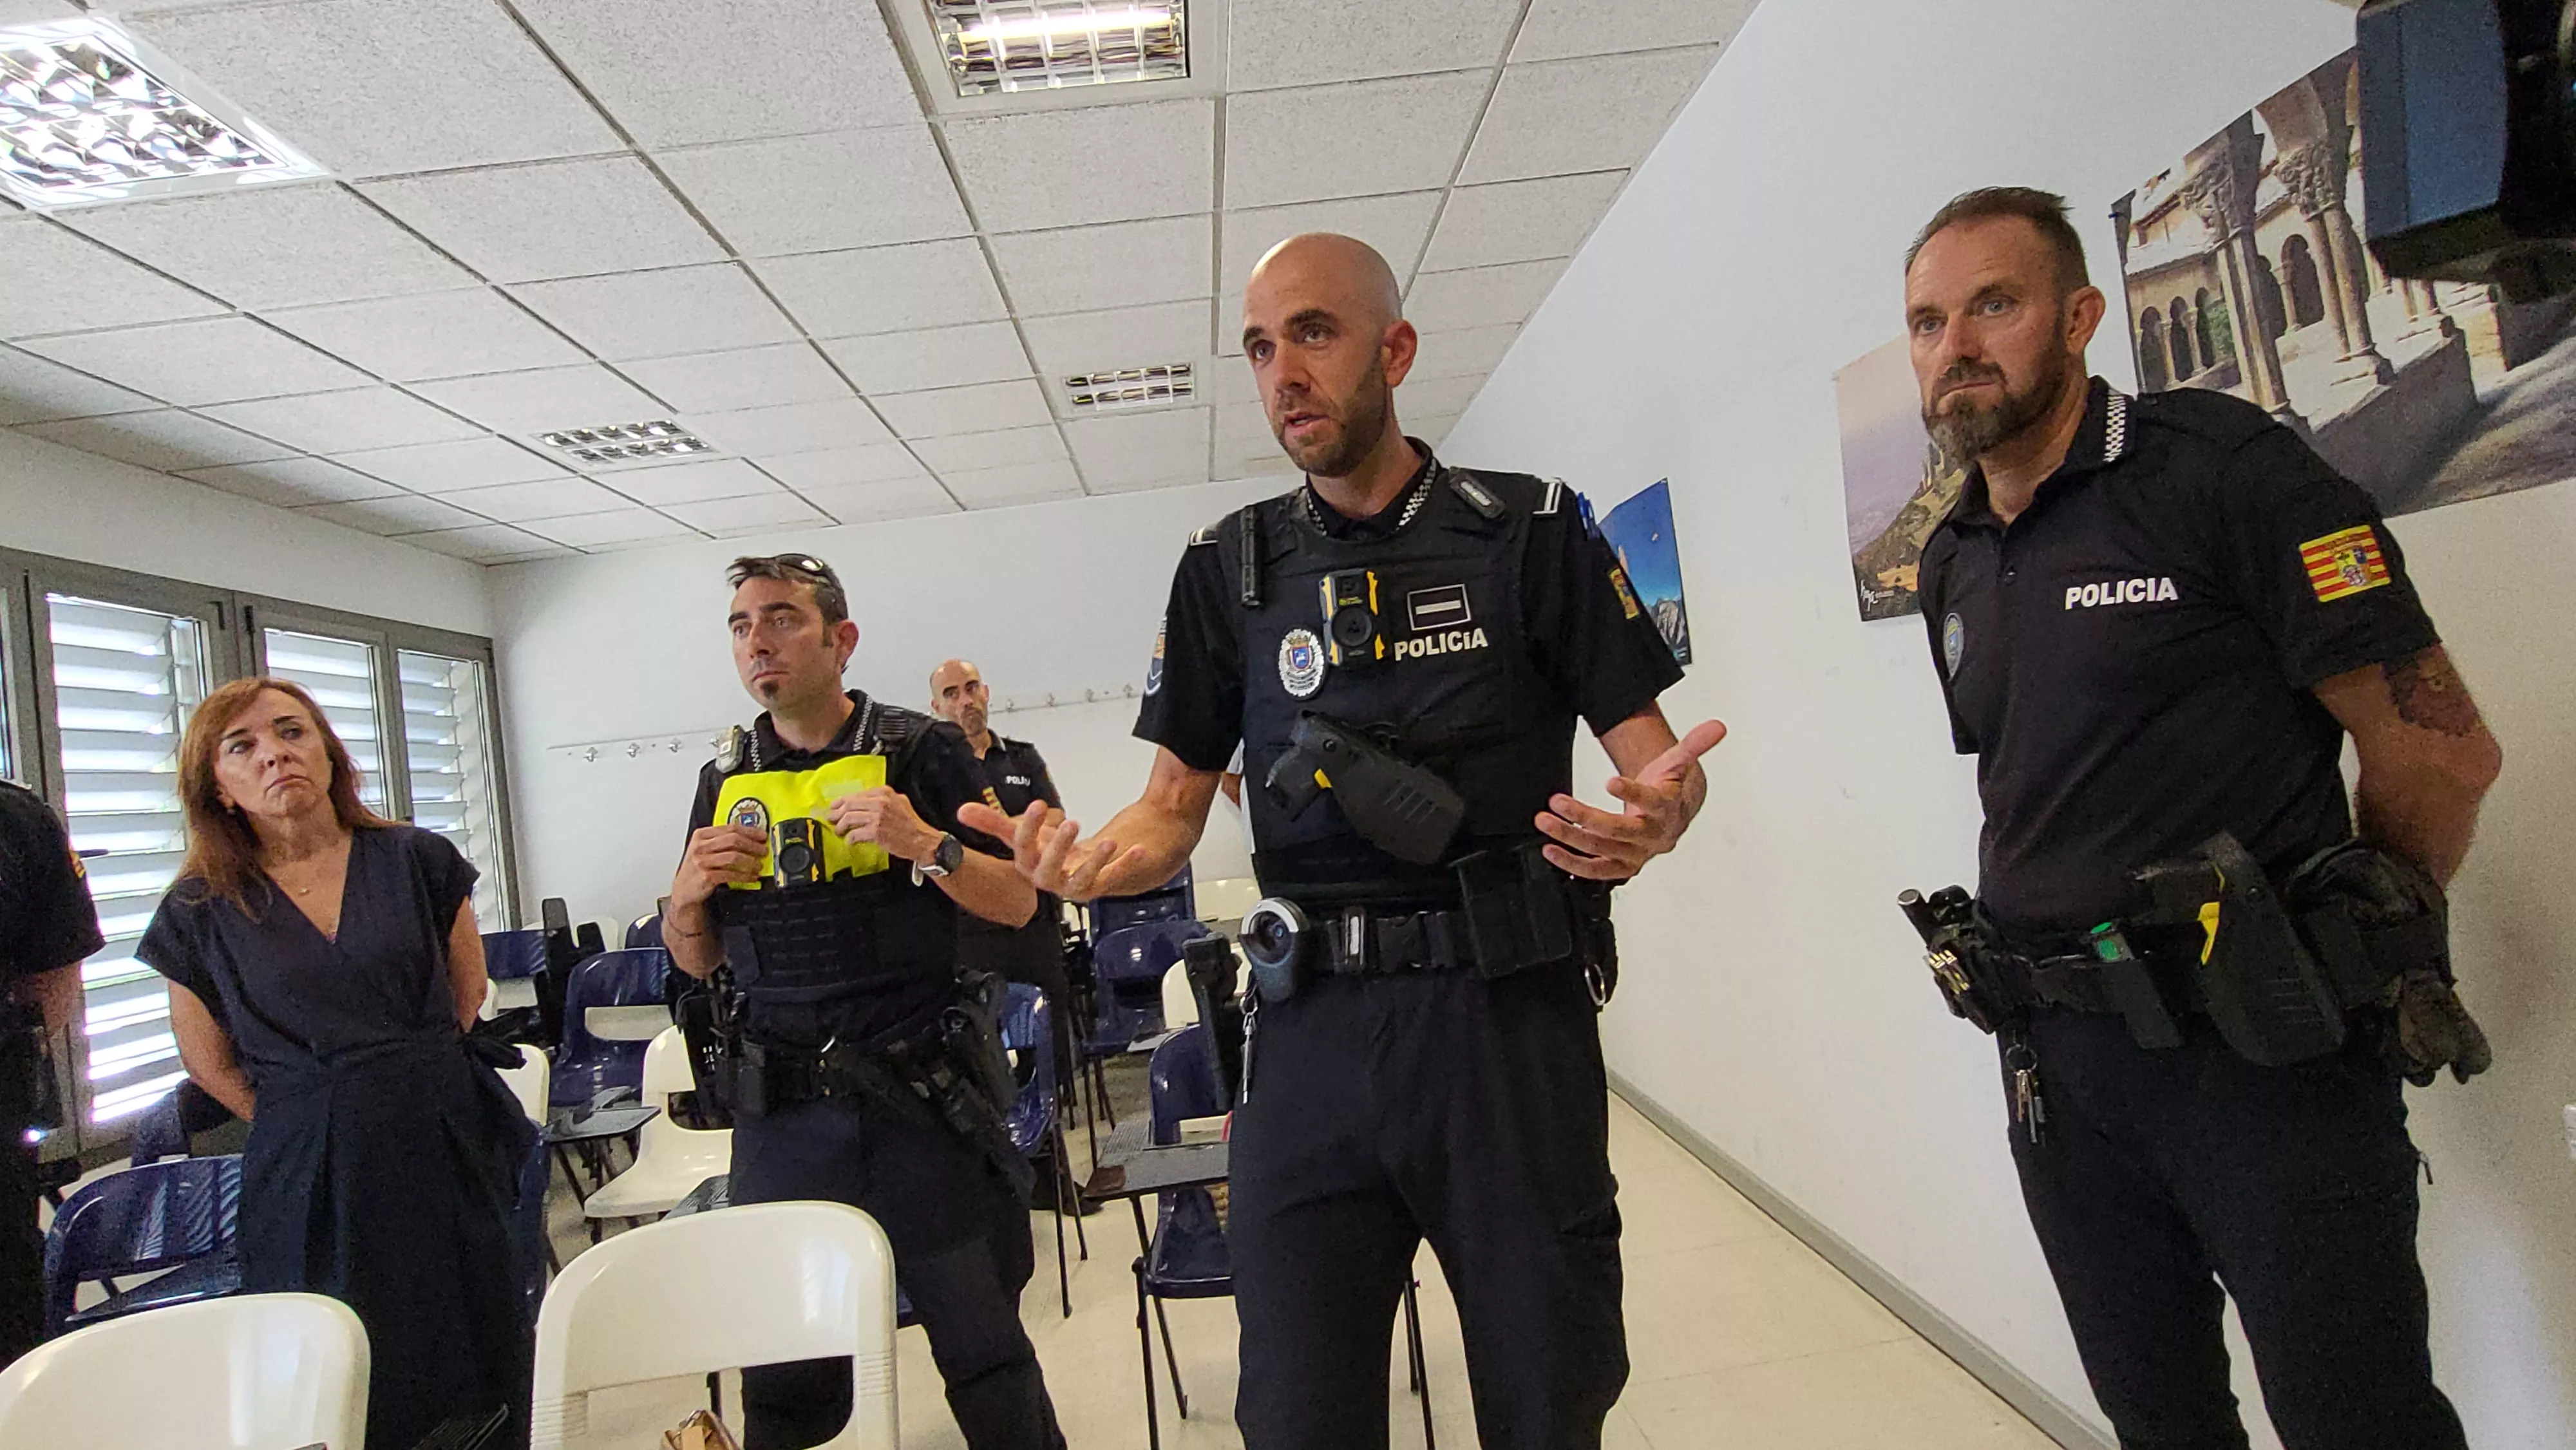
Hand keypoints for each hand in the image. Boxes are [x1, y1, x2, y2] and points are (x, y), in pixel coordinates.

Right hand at [673, 823, 766, 908]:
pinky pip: (731, 874)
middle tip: (763, 850)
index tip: (762, 835)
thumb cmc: (697, 869)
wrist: (684, 891)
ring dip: (751, 861)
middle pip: (733, 840)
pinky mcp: (706, 876)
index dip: (750, 831)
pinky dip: (745, 876)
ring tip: (758, 865)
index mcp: (701, 836)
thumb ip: (721, 841)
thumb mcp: (704, 850)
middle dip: (753, 845)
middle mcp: (700, 847)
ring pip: (734, 856)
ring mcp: (702, 862)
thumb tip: (751, 838)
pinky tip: (751, 877)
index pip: (730, 828)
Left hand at [825, 787, 942, 864]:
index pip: (857, 794)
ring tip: (839, 831)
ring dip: (840, 826)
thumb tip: (862, 802)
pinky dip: (850, 838)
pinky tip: (850, 841)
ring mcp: (877, 816)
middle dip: (836, 813)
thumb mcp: (900, 802)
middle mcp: (880, 802)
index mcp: (885, 792)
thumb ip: (883, 799)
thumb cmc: (911, 824)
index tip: (835, 807)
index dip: (842, 801)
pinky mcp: (876, 831)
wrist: (922, 840)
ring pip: (849, 818)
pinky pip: (855, 834)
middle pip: (849, 804)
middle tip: (831, 819)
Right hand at [957, 800, 1145, 902]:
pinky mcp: (1099, 887)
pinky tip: (1139, 850)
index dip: (1029, 827)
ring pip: (1082, 880)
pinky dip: (1126, 865)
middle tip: (1071, 823)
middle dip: (1058, 847)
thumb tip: (962, 810)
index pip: (1024, 848)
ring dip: (1096, 861)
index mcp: (1028, 865)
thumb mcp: (1021, 833)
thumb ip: (993, 822)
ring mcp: (1075, 886)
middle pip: (1049, 868)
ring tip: (1109, 840)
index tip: (1038, 804)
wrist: (1073, 869)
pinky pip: (1112, 878)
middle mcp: (1050, 880)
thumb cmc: (1047, 850)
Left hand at [1534, 718, 1726, 880]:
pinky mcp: (1623, 866)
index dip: (1632, 793)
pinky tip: (1550, 850)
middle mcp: (1653, 836)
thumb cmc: (1670, 787)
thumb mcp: (1680, 762)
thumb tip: (1717, 726)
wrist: (1673, 815)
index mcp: (1668, 809)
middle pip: (1618, 830)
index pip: (1652, 802)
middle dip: (1585, 816)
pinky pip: (1596, 870)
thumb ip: (1695, 744)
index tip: (1609, 780)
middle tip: (1557, 801)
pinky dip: (1572, 864)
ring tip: (1545, 821)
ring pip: (1601, 850)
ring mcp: (1637, 854)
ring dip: (1570, 837)